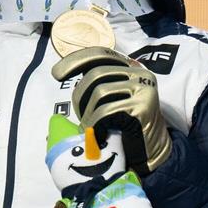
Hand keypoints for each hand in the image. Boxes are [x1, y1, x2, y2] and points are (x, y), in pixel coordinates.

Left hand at [51, 47, 171, 175]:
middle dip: (80, 97)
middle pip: (95, 74)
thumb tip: (59, 71)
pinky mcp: (144, 107)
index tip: (56, 74)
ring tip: (90, 129)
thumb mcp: (110, 99)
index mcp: (131, 67)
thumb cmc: (124, 127)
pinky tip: (98, 137)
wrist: (152, 155)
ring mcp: (144, 88)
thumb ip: (96, 83)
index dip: (75, 60)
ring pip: (100, 92)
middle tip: (80, 118)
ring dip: (88, 114)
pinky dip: (96, 125)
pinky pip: (107, 111)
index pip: (100, 53)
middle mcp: (141, 73)